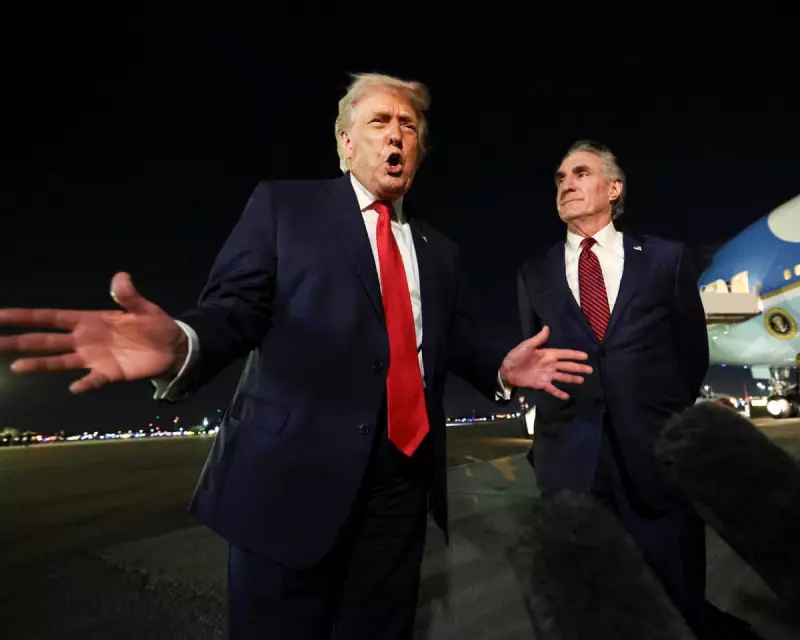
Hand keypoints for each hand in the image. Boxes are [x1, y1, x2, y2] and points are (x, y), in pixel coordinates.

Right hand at [0, 272, 187, 393]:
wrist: (173, 347)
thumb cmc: (154, 325)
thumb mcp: (144, 308)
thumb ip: (129, 295)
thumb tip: (120, 276)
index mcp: (88, 320)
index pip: (50, 318)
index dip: (26, 317)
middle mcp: (84, 340)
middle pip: (46, 341)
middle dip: (19, 341)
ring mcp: (94, 358)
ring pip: (60, 361)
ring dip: (40, 364)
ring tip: (17, 367)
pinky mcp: (109, 374)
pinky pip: (92, 380)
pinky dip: (84, 384)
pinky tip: (74, 387)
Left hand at [499, 326, 592, 400]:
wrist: (507, 370)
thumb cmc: (516, 356)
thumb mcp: (527, 346)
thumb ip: (538, 339)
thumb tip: (547, 327)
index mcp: (548, 354)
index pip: (565, 354)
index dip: (575, 355)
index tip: (585, 356)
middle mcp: (550, 364)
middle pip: (567, 366)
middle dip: (578, 367)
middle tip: (590, 370)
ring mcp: (547, 375)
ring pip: (563, 377)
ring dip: (572, 379)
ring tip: (582, 380)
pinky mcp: (542, 384)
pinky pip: (552, 389)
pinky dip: (559, 393)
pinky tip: (567, 396)